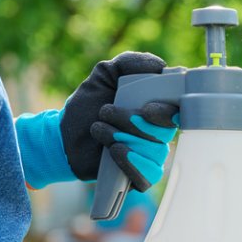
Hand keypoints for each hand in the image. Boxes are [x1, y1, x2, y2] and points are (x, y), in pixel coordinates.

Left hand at [15, 52, 178, 190]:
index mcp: (157, 111)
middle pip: (164, 132)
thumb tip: (159, 65)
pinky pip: (149, 175)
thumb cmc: (87, 106)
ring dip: (121, 137)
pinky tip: (113, 151)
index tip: (146, 107)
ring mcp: (151, 157)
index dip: (166, 111)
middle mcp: (159, 135)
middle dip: (132, 121)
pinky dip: (130, 162)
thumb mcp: (104, 76)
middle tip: (106, 112)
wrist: (63, 137)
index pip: (178, 112)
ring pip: (153, 152)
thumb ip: (128, 63)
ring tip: (99, 130)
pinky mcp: (141, 177)